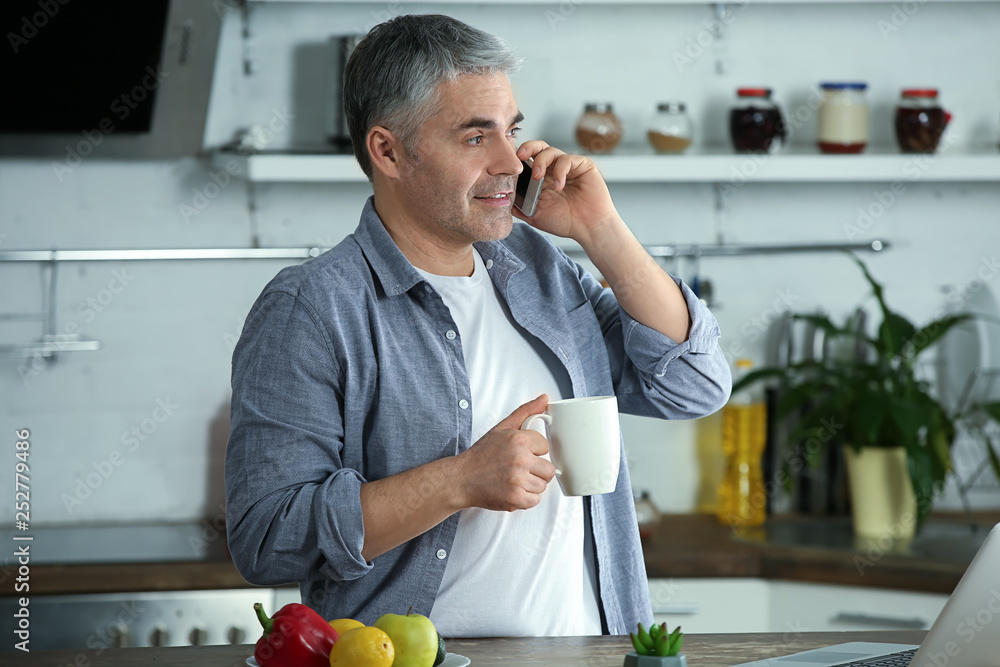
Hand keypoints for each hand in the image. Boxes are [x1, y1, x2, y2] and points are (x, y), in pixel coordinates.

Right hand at [456, 394, 556, 511]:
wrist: (461, 479)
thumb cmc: (482, 454)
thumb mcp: (502, 428)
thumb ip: (526, 412)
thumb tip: (545, 398)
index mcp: (519, 440)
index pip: (546, 447)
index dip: (534, 451)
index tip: (521, 453)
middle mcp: (520, 460)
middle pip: (549, 469)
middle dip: (536, 470)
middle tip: (519, 469)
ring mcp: (518, 481)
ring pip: (542, 485)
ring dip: (531, 484)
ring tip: (513, 479)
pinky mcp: (516, 498)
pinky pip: (535, 500)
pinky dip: (525, 498)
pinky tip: (512, 489)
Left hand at [512, 140, 621, 244]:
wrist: (588, 228)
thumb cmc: (566, 222)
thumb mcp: (535, 215)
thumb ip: (520, 207)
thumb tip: (503, 200)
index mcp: (543, 178)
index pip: (528, 159)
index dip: (518, 159)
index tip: (509, 166)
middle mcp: (555, 169)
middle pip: (538, 147)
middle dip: (527, 148)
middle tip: (520, 156)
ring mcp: (569, 166)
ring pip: (550, 150)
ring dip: (541, 161)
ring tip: (538, 177)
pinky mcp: (583, 165)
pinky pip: (567, 159)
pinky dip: (560, 171)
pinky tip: (559, 186)